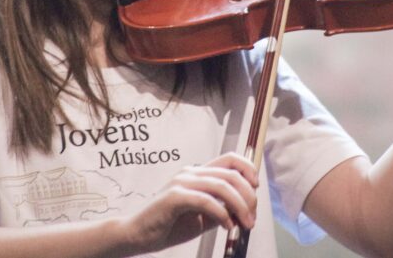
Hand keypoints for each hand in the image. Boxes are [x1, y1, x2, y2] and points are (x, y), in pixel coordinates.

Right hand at [121, 152, 257, 253]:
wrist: (136, 234)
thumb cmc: (168, 225)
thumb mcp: (201, 217)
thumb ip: (221, 210)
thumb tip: (244, 212)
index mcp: (197, 173)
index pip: (229, 159)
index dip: (248, 169)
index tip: (256, 188)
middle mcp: (190, 172)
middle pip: (230, 174)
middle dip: (248, 195)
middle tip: (253, 218)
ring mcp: (181, 182)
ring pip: (221, 186)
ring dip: (239, 206)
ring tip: (245, 224)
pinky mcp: (174, 196)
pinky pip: (206, 201)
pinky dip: (222, 214)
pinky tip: (227, 226)